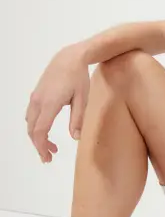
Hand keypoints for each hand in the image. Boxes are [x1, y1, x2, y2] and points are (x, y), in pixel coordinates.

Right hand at [25, 44, 89, 162]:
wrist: (69, 58)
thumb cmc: (78, 78)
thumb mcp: (82, 99)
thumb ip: (78, 119)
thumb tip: (76, 138)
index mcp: (49, 104)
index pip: (40, 131)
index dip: (42, 146)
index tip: (48, 157)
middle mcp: (38, 101)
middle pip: (32, 130)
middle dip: (39, 145)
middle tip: (50, 157)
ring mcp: (35, 97)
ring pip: (30, 123)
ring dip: (37, 136)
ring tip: (52, 146)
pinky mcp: (36, 94)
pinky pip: (31, 115)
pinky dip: (36, 126)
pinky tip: (47, 130)